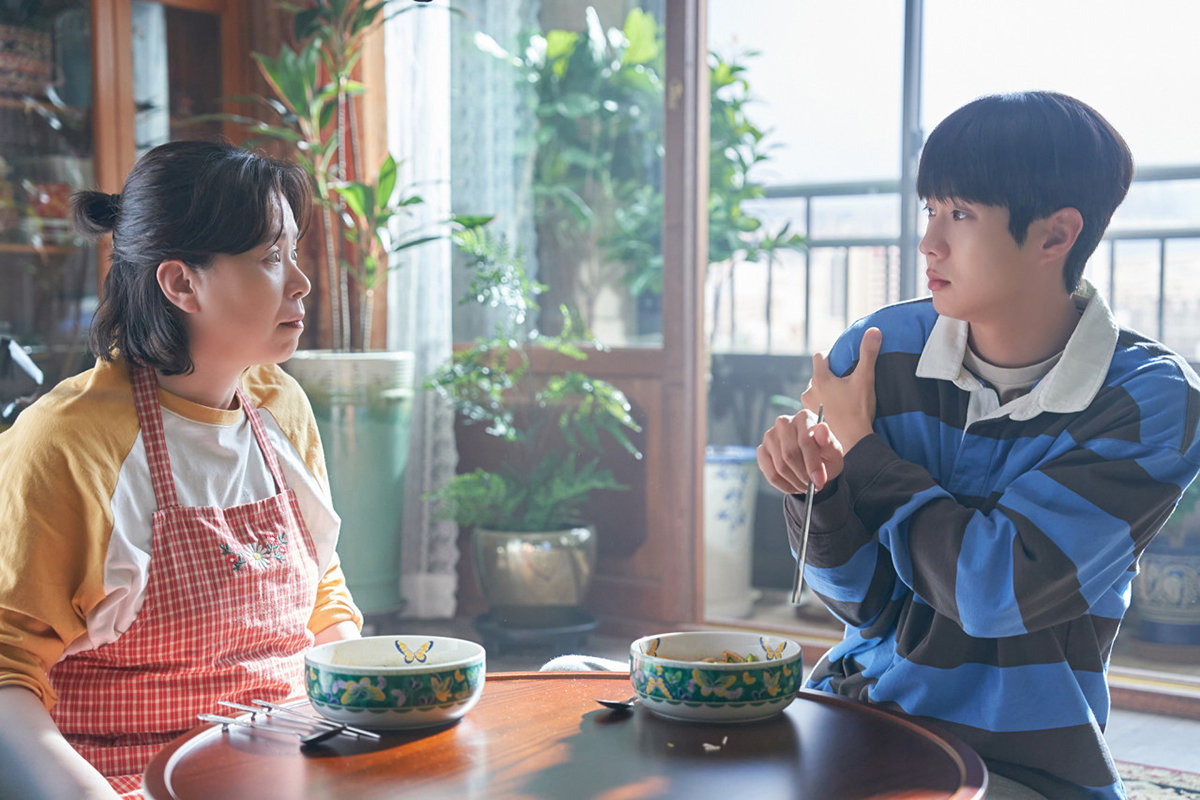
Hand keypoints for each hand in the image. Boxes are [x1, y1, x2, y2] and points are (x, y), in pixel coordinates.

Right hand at [757, 408, 844, 494]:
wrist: (812, 459)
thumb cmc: (824, 454)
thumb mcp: (833, 451)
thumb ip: (829, 442)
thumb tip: (822, 429)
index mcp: (804, 417)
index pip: (805, 442)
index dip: (813, 464)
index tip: (820, 481)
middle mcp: (784, 422)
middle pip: (790, 455)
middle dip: (803, 475)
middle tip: (814, 486)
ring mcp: (770, 436)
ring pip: (780, 467)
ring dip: (795, 482)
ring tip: (806, 486)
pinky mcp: (761, 450)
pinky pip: (771, 474)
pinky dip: (784, 486)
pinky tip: (794, 485)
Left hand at [802, 327, 880, 451]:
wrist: (855, 439)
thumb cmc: (859, 409)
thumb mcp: (865, 378)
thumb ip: (868, 353)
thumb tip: (874, 330)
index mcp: (819, 379)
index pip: (819, 357)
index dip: (830, 355)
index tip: (841, 359)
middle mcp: (809, 391)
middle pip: (817, 374)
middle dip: (829, 374)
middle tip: (844, 378)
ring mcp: (809, 406)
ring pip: (815, 390)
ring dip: (826, 389)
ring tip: (841, 394)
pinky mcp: (814, 418)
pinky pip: (816, 404)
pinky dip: (824, 403)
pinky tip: (838, 408)